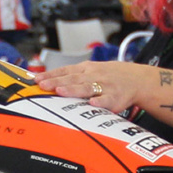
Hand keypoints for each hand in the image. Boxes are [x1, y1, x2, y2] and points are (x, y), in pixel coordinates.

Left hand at [34, 60, 155, 113]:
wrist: (136, 79)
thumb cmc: (108, 76)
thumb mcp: (90, 71)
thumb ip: (71, 77)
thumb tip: (46, 82)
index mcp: (85, 69)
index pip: (65, 71)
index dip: (50, 75)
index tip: (36, 79)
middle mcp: (93, 76)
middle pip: (72, 79)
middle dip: (56, 82)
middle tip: (42, 85)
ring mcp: (104, 86)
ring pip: (86, 87)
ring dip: (73, 89)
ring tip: (60, 91)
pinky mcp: (115, 98)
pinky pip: (107, 100)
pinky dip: (100, 101)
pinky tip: (92, 103)